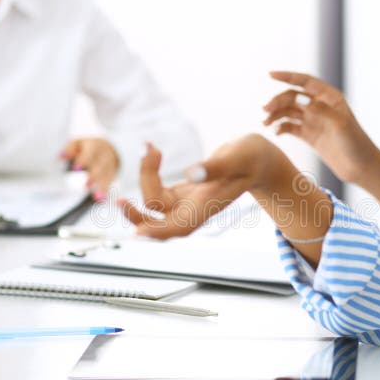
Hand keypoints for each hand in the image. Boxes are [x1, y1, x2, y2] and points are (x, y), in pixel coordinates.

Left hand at [61, 137, 118, 199]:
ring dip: (102, 187)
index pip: (90, 152)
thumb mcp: (77, 144)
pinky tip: (102, 199)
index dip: (83, 160)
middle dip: (94, 175)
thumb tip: (61, 156)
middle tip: (86, 185)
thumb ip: (70, 149)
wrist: (107, 147)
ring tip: (97, 197)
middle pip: (101, 165)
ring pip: (107, 176)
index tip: (75, 169)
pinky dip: (106, 191)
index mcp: (94, 146)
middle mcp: (104, 155)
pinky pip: (109, 183)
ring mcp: (110, 165)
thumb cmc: (86, 147)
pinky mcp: (112, 175)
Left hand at [119, 135, 284, 238]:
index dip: (158, 232)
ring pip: (154, 202)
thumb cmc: (253, 158)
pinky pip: (158, 189)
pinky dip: (150, 171)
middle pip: (159, 222)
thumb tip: (191, 173)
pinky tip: (153, 149)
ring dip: (145, 177)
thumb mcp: (239, 157)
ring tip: (150, 148)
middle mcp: (195, 209)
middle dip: (136, 214)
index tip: (137, 231)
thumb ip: (215, 166)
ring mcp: (188, 202)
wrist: (260, 159)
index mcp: (208, 206)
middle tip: (119, 200)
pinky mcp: (183, 191)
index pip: (179, 227)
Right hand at [263, 71, 379, 184]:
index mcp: (330, 98)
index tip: (270, 75)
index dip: (287, 76)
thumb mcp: (341, 125)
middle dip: (277, 101)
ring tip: (265, 123)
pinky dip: (281, 127)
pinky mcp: (310, 135)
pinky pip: (290, 127)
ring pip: (289, 111)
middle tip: (265, 111)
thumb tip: (303, 100)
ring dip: (275, 115)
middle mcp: (320, 106)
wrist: (361, 168)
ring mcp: (314, 121)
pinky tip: (276, 132)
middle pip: (292, 97)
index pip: (305, 81)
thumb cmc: (356, 144)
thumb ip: (323, 111)